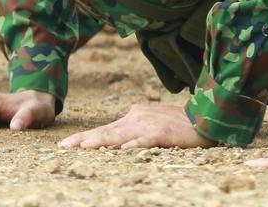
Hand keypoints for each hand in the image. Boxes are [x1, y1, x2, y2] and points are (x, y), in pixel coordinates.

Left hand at [58, 103, 213, 149]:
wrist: (203, 117)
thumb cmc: (177, 122)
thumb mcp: (150, 122)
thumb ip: (134, 127)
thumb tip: (118, 141)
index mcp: (132, 116)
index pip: (104, 129)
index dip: (84, 137)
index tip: (65, 145)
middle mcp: (136, 118)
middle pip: (106, 132)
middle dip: (83, 140)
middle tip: (63, 148)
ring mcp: (148, 125)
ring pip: (120, 136)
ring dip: (101, 142)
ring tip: (83, 148)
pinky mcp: (163, 133)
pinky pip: (146, 140)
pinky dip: (135, 145)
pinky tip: (123, 151)